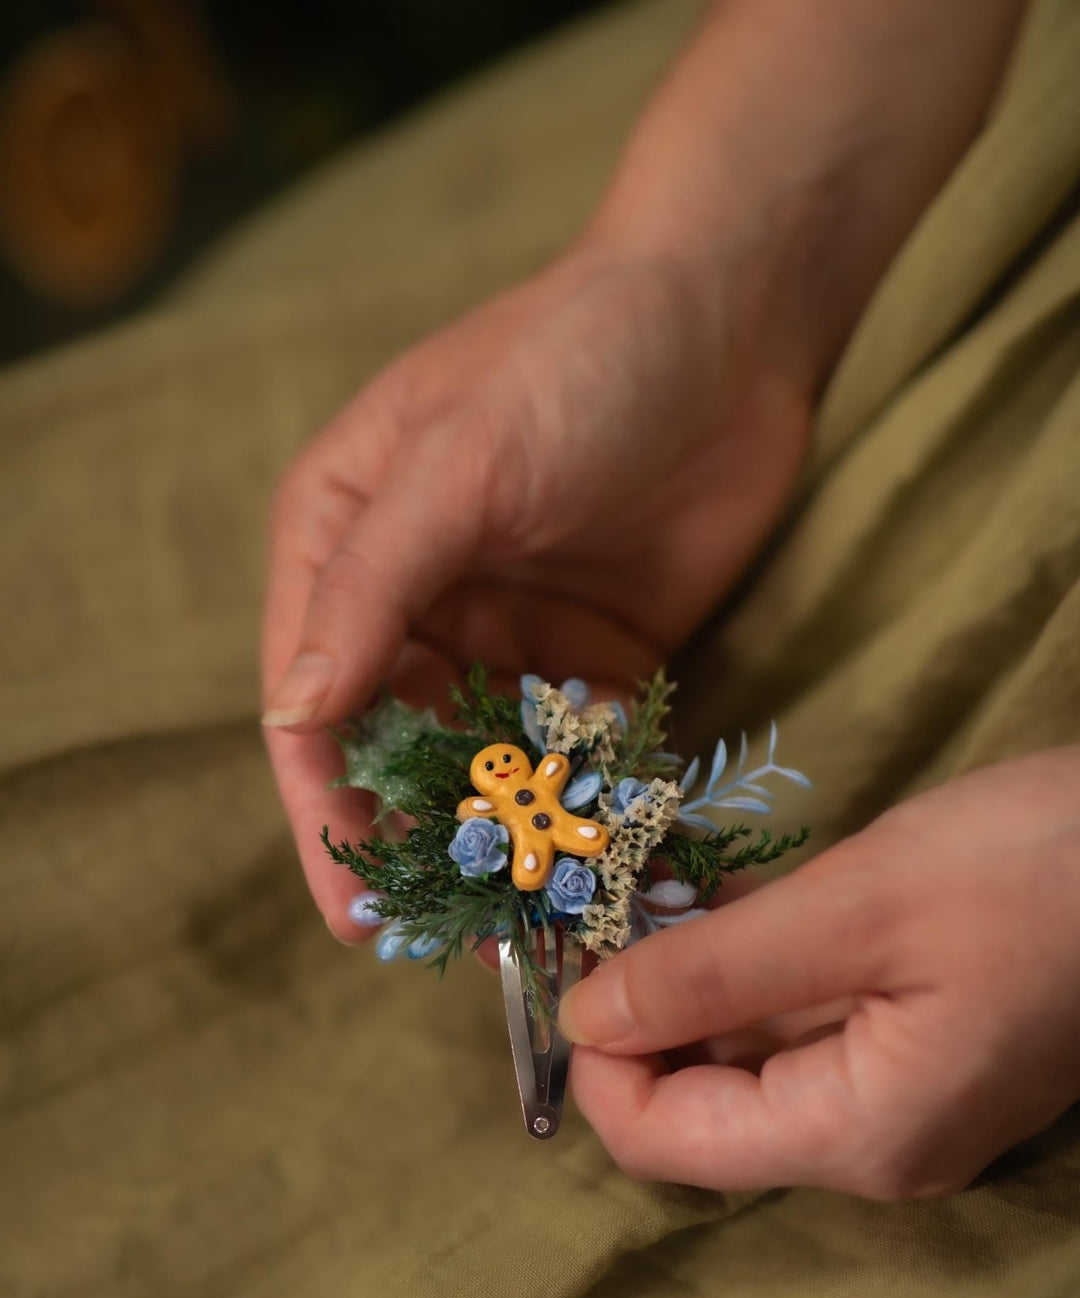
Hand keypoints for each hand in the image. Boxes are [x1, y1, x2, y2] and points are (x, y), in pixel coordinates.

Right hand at [262, 243, 810, 934]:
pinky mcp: (593, 659)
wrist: (737, 317)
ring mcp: (505, 636)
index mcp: (341, 541)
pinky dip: (583, 810)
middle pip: (395, 754)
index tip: (356, 911)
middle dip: (422, 845)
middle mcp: (412, 600)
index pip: (313, 704)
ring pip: (484, 769)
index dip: (328, 812)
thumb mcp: (458, 463)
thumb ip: (373, 588)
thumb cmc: (575, 360)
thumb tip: (293, 716)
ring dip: (504, 844)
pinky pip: (573, 756)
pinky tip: (604, 866)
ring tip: (535, 923)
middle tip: (458, 938)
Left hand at [562, 749, 1079, 1198]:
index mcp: (856, 1133)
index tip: (569, 951)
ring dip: (690, 980)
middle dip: (637, 1008)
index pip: (660, 1142)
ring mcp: (902, 1101)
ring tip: (657, 885)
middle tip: (603, 898)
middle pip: (697, 1106)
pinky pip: (801, 1028)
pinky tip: (728, 896)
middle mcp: (871, 1145)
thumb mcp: (857, 907)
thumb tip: (583, 1021)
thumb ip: (711, 972)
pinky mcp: (922, 1050)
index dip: (593, 1057)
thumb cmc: (1037, 870)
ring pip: (745, 1060)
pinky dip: (750, 968)